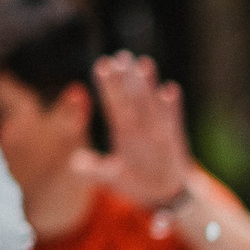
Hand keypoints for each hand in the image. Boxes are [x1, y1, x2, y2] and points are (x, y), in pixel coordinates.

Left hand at [71, 53, 193, 211]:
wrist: (163, 193)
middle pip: (131, 98)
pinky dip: (172, 106)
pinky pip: (173, 120)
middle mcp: (139, 126)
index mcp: (122, 130)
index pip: (113, 104)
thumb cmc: (135, 181)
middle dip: (127, 77)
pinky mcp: (174, 139)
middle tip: (122, 56)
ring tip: (145, 63)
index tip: (103, 65)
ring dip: (149, 84)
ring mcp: (157, 130)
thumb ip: (95, 170)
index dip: (108, 86)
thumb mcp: (112, 177)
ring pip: (151, 103)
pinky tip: (171, 89)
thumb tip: (75, 163)